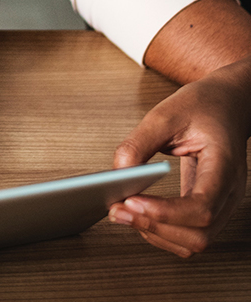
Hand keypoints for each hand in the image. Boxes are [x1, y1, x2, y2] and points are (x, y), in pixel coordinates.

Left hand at [108, 57, 250, 256]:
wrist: (226, 104)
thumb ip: (138, 144)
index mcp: (224, 165)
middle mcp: (229, 191)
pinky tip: (139, 217)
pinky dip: (162, 234)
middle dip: (154, 227)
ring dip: (155, 235)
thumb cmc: (202, 107)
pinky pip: (189, 236)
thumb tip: (118, 174)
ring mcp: (223, 203)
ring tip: (124, 214)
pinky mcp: (209, 208)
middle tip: (118, 210)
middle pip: (199, 234)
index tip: (131, 200)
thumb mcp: (164, 115)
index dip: (165, 212)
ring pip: (195, 242)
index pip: (202, 207)